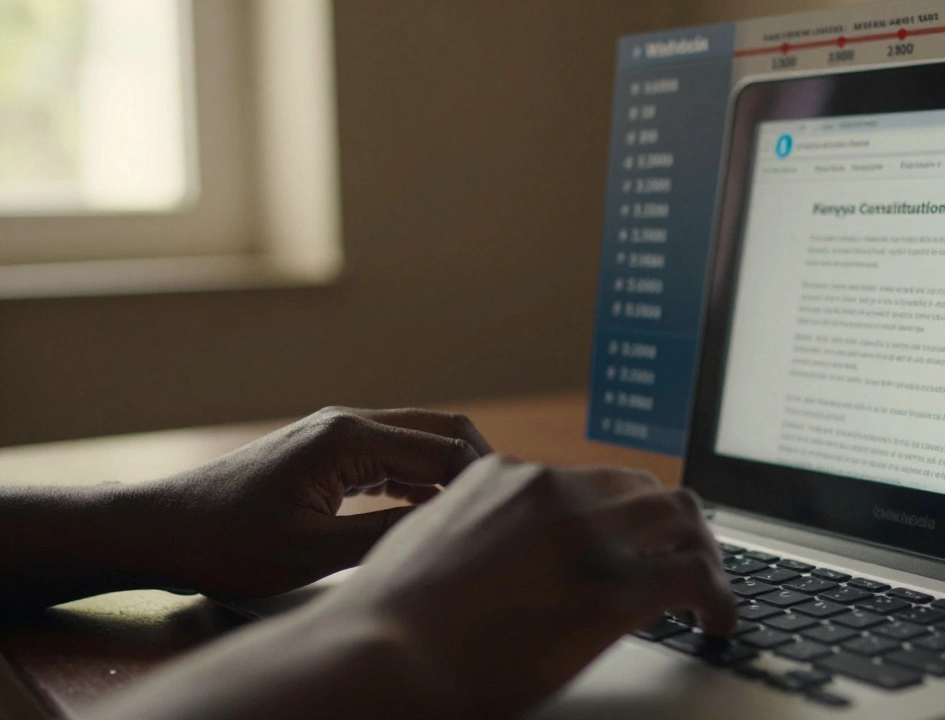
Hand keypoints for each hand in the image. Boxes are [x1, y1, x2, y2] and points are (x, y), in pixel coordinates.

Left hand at [144, 406, 491, 597]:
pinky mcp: (325, 453)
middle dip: (475, 463)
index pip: (442, 447)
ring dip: (448, 471)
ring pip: (415, 441)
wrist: (161, 529)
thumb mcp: (315, 551)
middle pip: (437, 428)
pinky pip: (389, 457)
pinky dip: (418, 478)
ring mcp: (335, 434)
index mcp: (350, 437)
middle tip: (503, 507)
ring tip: (478, 513)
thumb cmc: (230, 543)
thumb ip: (386, 535)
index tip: (509, 512)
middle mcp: (348, 422)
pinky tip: (432, 511)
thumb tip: (451, 527)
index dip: (482, 477)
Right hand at [316, 454, 737, 719]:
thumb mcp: (426, 546)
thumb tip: (501, 555)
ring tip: (710, 594)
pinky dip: (718, 598)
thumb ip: (473, 532)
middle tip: (685, 562)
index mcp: (504, 478)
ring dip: (703, 554)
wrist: (378, 656)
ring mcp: (585, 535)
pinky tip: (717, 623)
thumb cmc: (386, 622)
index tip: (635, 541)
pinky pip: (694, 578)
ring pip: (682, 520)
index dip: (622, 516)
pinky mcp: (612, 588)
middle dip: (673, 527)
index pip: (590, 481)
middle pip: (645, 489)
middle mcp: (551, 491)